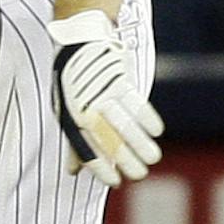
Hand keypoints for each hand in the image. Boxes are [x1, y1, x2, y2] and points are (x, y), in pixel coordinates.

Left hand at [50, 11, 163, 188]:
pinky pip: (136, 103)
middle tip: (140, 174)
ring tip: (153, 158)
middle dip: (125, 161)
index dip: (101, 169)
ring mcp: (104, 94)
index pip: (87, 150)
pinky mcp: (119, 80)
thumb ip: (74, 142)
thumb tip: (75, 172)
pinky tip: (157, 131)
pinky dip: (147, 118)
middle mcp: (87, 108)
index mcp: (72, 118)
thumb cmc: (73, 81)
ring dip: (141, 143)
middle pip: (109, 141)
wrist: (79, 41)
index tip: (115, 182)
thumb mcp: (66, 111)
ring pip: (126, 125)